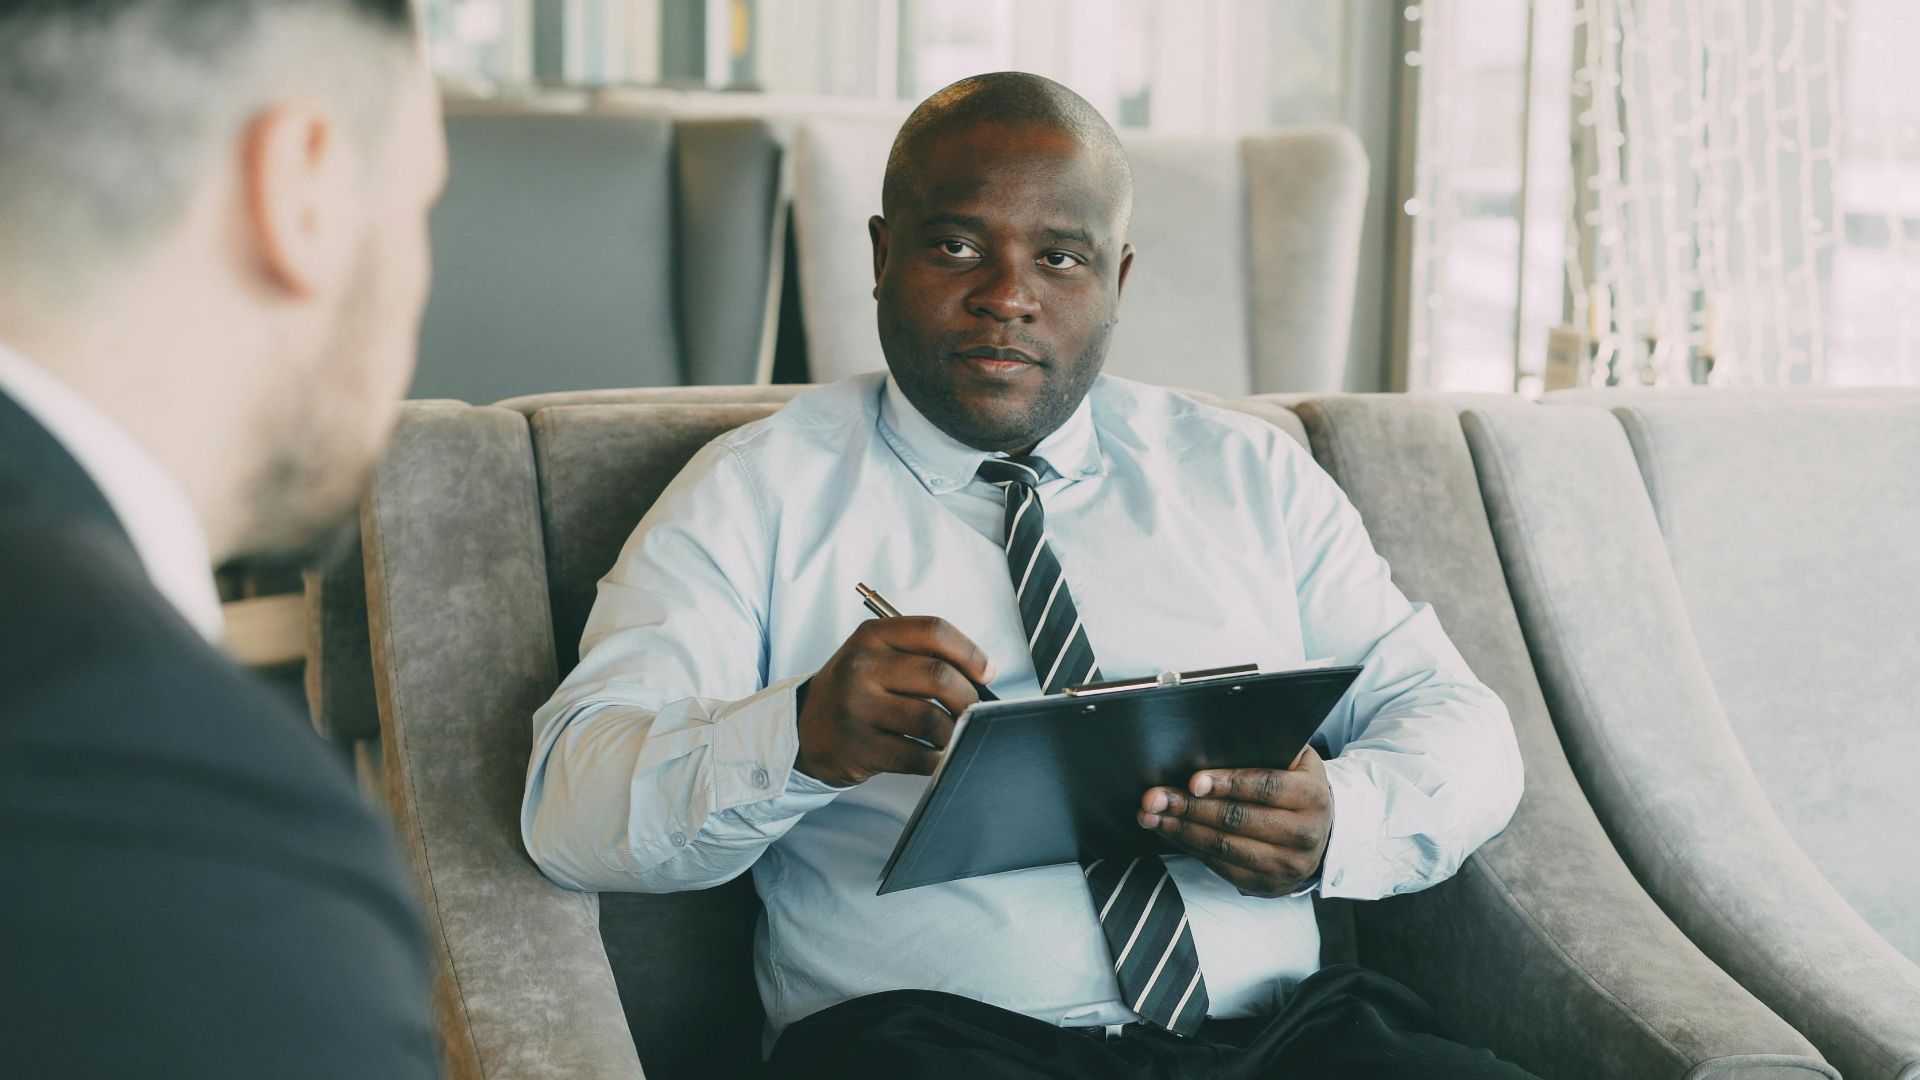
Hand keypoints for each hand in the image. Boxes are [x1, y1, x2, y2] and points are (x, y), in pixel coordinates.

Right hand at [794, 617, 994, 787]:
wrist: (805, 729)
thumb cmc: (855, 690)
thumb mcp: (876, 656)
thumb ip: (922, 656)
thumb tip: (983, 676)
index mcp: (872, 636)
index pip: (934, 631)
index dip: (970, 652)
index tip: (986, 672)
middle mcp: (862, 666)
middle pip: (939, 676)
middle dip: (968, 698)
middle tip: (972, 709)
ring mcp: (858, 708)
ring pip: (931, 720)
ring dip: (953, 731)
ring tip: (950, 733)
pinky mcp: (860, 747)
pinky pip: (917, 755)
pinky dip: (936, 758)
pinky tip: (933, 754)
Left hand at [1136, 747, 1333, 897]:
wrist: (1322, 834)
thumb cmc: (1298, 788)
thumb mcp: (1297, 762)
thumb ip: (1269, 748)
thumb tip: (1223, 734)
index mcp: (1312, 797)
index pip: (1266, 787)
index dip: (1228, 784)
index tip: (1193, 781)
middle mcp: (1303, 835)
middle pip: (1237, 820)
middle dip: (1190, 807)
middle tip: (1154, 797)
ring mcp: (1285, 865)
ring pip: (1224, 847)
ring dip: (1181, 830)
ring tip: (1150, 815)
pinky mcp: (1266, 885)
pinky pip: (1220, 866)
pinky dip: (1189, 847)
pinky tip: (1169, 832)